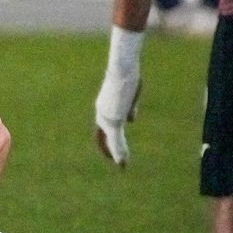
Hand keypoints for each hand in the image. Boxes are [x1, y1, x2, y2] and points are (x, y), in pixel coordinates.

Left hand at [94, 27, 144, 167]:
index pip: (102, 125)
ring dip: (117, 153)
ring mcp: (106, 117)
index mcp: (103, 104)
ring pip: (111, 140)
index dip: (106, 137)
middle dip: (108, 148)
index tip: (111, 145)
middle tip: (115, 160)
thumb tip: (131, 120)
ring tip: (122, 165)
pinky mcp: (113, 120)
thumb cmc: (127, 74)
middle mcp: (101, 112)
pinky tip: (122, 163)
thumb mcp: (130, 92)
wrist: (122, 67)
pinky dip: (119, 152)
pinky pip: (116, 140)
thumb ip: (129, 107)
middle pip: (102, 135)